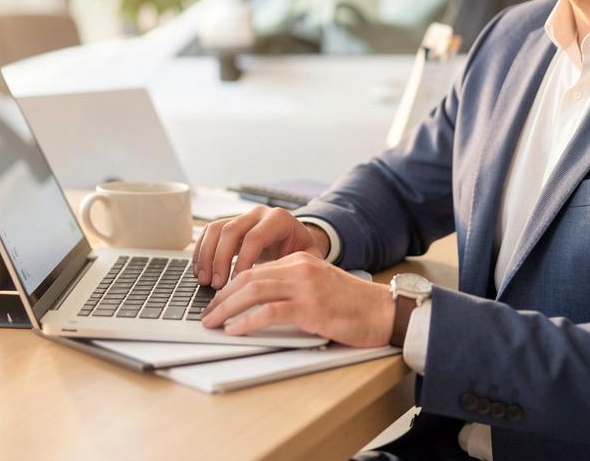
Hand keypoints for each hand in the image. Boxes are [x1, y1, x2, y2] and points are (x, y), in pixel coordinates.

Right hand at [192, 205, 328, 287]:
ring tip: (204, 280)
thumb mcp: (309, 257)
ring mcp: (242, 217)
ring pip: (216, 229)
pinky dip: (201, 251)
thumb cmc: (303, 251)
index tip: (237, 281)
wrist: (297, 238)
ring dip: (206, 256)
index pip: (255, 237)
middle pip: (231, 230)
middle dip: (220, 259)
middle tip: (216, 285)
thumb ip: (297, 266)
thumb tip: (277, 282)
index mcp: (279, 219)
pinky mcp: (230, 225)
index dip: (243, 260)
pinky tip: (200, 271)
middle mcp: (258, 214)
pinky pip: (209, 232)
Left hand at [200, 252, 394, 347]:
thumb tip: (258, 304)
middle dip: (222, 297)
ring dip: (227, 308)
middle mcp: (299, 268)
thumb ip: (292, 287)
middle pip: (248, 277)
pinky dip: (248, 320)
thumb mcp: (318, 286)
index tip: (216, 301)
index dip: (231, 286)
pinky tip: (235, 329)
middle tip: (207, 313)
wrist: (382, 311)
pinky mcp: (311, 306)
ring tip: (213, 322)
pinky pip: (270, 311)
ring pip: (254, 290)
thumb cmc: (352, 305)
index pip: (255, 269)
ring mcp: (305, 286)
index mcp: (299, 261)